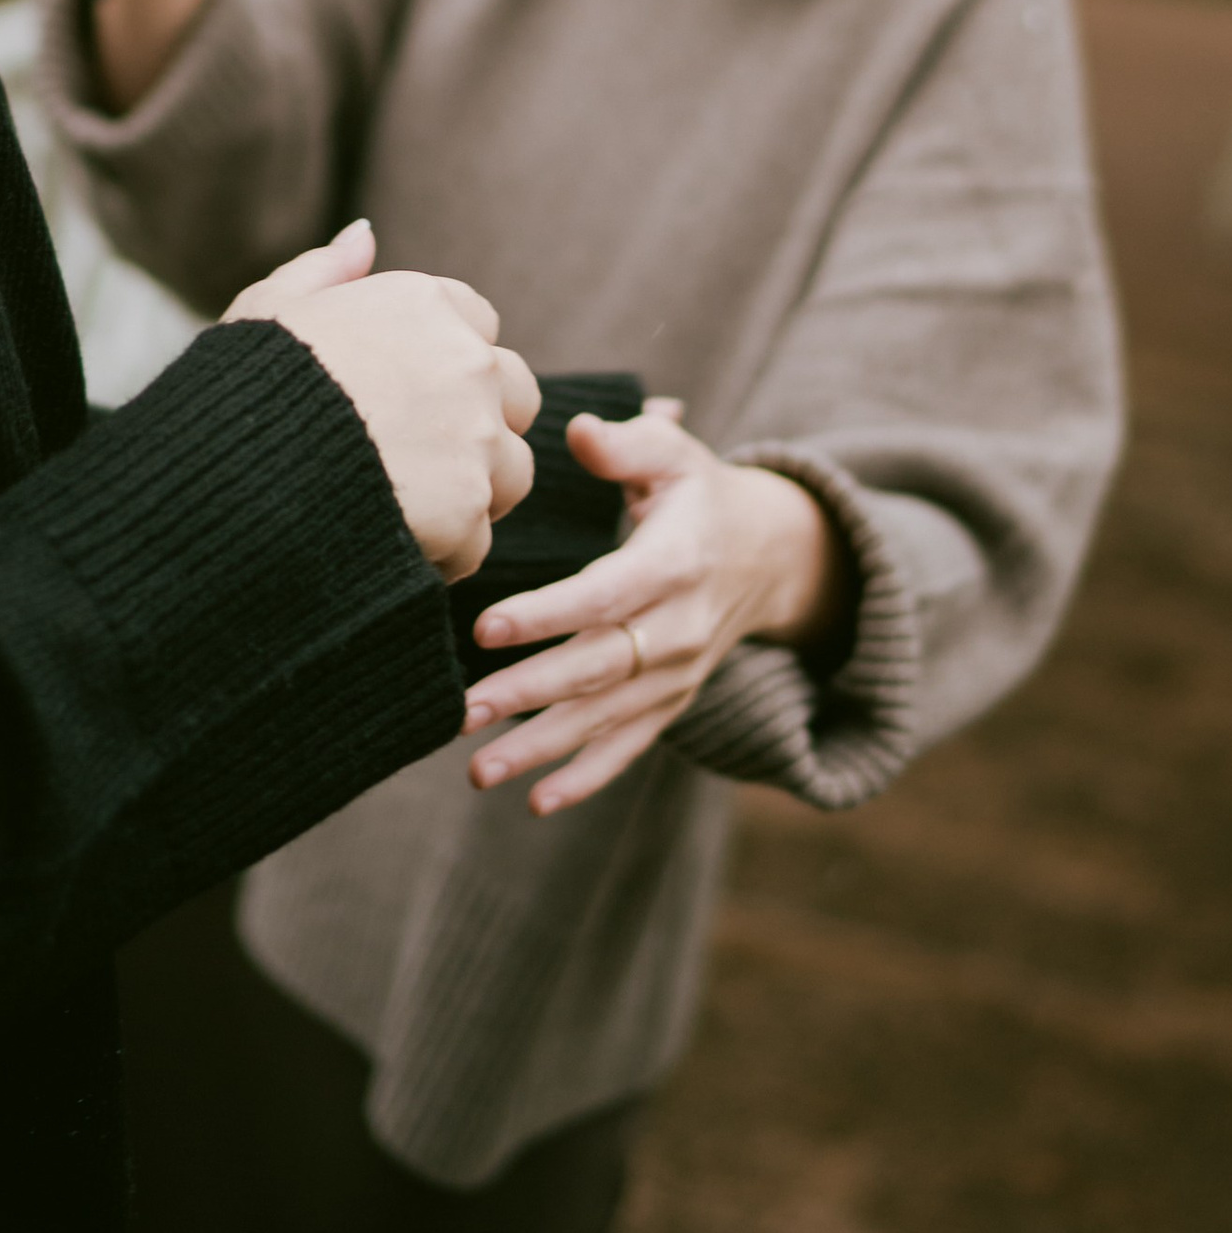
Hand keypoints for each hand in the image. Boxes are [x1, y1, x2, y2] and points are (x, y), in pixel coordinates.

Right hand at [226, 222, 538, 581]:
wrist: (231, 479)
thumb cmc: (241, 392)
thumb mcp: (268, 311)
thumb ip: (325, 270)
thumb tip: (364, 234)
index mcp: (423, 305)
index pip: (479, 325)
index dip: (445, 364)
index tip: (405, 395)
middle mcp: (466, 363)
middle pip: (515, 396)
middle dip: (479, 427)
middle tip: (413, 459)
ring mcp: (474, 437)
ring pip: (509, 473)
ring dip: (469, 495)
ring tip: (400, 509)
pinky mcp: (467, 508)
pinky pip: (476, 541)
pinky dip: (441, 553)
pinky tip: (387, 546)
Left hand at [459, 408, 847, 814]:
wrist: (768, 554)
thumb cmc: (698, 493)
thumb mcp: (674, 453)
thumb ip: (625, 444)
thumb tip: (576, 431)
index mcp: (677, 561)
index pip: (605, 595)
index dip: (547, 614)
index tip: (486, 628)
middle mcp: (681, 628)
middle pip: (597, 668)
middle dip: (527, 693)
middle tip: (463, 711)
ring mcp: (678, 673)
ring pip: (604, 718)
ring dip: (541, 747)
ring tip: (478, 769)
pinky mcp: (673, 701)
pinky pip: (629, 747)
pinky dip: (585, 778)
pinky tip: (535, 801)